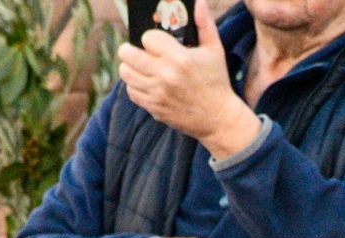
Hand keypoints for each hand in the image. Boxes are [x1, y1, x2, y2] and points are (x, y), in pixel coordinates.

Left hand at [118, 0, 261, 157]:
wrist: (218, 118)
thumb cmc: (216, 81)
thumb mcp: (215, 51)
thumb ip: (204, 25)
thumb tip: (198, 3)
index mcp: (180, 59)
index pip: (148, 38)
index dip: (151, 38)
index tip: (156, 42)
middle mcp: (166, 76)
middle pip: (128, 54)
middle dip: (130, 49)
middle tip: (135, 50)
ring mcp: (158, 94)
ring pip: (126, 73)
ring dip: (129, 67)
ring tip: (138, 66)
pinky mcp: (154, 108)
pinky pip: (132, 92)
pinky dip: (134, 86)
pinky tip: (144, 82)